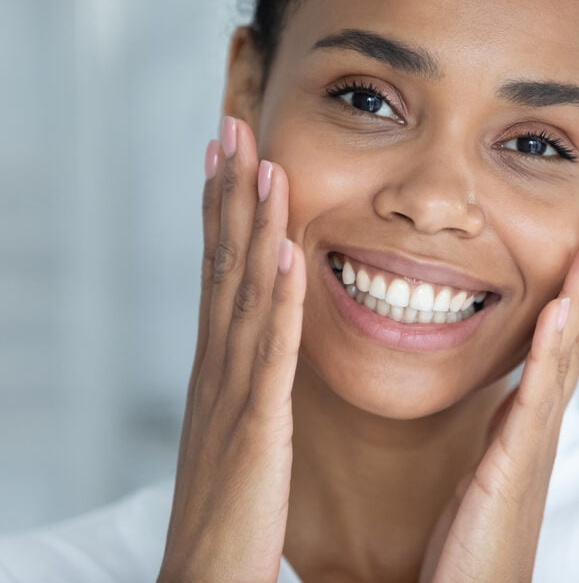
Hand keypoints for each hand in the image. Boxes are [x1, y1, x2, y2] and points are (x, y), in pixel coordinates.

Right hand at [158, 118, 304, 581]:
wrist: (205, 580)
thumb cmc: (229, 510)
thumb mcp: (238, 428)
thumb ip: (250, 379)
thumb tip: (263, 335)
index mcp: (218, 368)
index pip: (219, 271)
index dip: (222, 209)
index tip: (228, 154)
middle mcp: (216, 369)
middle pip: (221, 265)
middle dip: (226, 194)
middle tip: (232, 126)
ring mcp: (231, 396)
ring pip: (241, 294)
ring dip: (251, 227)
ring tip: (262, 164)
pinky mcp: (254, 431)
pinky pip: (269, 356)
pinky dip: (275, 302)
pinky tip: (286, 255)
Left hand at [420, 203, 578, 581]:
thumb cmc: (475, 540)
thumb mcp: (491, 462)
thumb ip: (505, 423)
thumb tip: (512, 390)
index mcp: (532, 413)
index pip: (567, 332)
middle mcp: (543, 418)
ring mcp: (534, 438)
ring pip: (569, 350)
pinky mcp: (513, 463)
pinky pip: (536, 395)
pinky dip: (551, 347)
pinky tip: (562, 306)